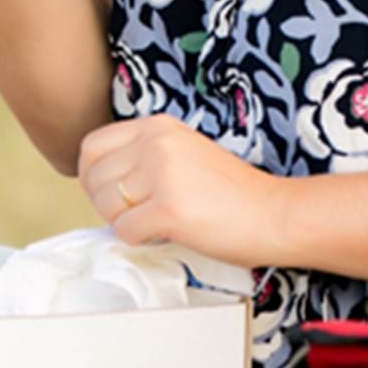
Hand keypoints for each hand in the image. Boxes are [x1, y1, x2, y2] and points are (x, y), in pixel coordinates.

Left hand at [77, 114, 284, 267]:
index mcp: (157, 126)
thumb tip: (99, 181)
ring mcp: (161, 174)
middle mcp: (155, 143)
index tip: (109, 193)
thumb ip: (143, 156)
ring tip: (155, 223)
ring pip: (106, 206)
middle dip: (107, 204)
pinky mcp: (168, 209)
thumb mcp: (183, 153)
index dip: (92, 176)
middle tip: (135, 214)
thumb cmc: (233, 193)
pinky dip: (140, 240)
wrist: (276, 214)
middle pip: (94, 178)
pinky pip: (125, 231)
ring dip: (123, 222)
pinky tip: (166, 234)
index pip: (91, 146)